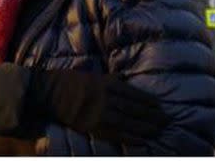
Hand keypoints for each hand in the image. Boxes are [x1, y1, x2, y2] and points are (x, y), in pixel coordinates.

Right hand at [30, 71, 169, 143]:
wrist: (48, 92)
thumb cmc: (68, 81)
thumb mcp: (92, 75)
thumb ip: (110, 79)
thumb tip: (125, 79)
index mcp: (107, 83)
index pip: (134, 94)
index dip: (149, 102)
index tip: (160, 107)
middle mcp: (106, 98)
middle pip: (135, 109)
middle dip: (152, 116)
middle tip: (166, 121)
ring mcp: (100, 113)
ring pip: (128, 122)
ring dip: (145, 128)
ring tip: (158, 131)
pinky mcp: (92, 126)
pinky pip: (115, 133)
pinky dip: (130, 137)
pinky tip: (141, 140)